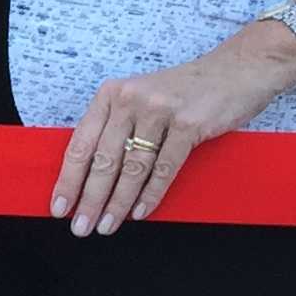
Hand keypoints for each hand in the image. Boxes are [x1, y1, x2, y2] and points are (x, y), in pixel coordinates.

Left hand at [49, 30, 295, 234]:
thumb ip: (116, 127)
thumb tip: (89, 173)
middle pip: (103, 160)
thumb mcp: (141, 98)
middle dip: (89, 199)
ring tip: (106, 226)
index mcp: (110, 94)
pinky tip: (138, 212)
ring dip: (117, 203)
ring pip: (132, 168)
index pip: (80, 144)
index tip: (58, 207)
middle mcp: (130, 100)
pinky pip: (164, 168)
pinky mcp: (189, 125)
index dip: (67, 179)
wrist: (238, 69)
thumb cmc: (184, 90)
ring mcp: (160, 111)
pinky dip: (150, 194)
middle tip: (81, 227)